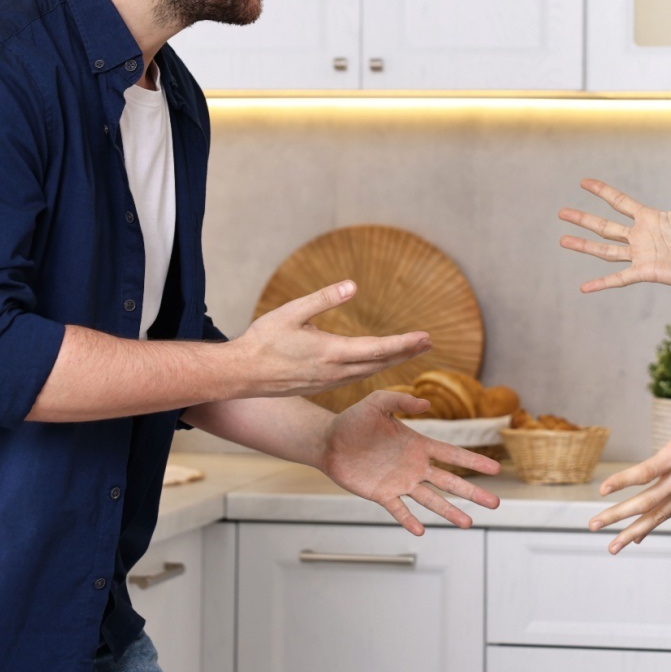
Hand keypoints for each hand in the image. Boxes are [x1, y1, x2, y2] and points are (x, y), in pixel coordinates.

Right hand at [233, 281, 431, 398]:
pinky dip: (372, 368)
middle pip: (380, 363)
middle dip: (406, 352)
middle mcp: (335, 372)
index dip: (405, 344)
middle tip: (428, 343)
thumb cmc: (263, 340)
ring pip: (368, 372)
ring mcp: (328, 382)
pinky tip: (376, 362)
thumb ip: (324, 299)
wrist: (241, 374)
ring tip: (410, 351)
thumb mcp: (292, 312)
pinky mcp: (320, 386)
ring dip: (391, 361)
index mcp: (331, 353)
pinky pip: (355, 377)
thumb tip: (353, 286)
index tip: (426, 338)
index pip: (378, 349)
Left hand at [319, 389, 500, 533]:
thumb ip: (401, 399)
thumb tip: (427, 404)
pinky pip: (399, 510)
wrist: (330, 441)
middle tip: (495, 503)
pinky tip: (422, 531)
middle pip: (450, 482)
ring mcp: (400, 483)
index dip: (474, 461)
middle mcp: (415, 466)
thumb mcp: (378, 402)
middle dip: (472, 492)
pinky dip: (409, 520)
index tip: (496, 469)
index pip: (452, 454)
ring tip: (468, 523)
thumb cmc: (354, 419)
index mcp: (419, 445)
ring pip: (431, 500)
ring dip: (449, 511)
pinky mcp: (382, 495)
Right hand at [559, 147, 670, 302]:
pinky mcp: (646, 272)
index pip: (620, 202)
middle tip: (561, 212)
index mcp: (650, 218)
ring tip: (563, 240)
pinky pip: (618, 278)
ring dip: (583, 245)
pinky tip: (583, 288)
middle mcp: (641, 237)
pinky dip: (601, 283)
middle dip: (582, 218)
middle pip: (605, 226)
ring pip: (605, 250)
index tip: (583, 182)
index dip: (601, 191)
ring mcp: (641, 255)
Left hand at [587, 336, 670, 553]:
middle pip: (645, 503)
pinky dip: (649, 527)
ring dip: (630, 532)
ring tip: (609, 547)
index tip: (602, 491)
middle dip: (617, 516)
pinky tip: (633, 539)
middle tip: (591, 525)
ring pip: (655, 516)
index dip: (624, 481)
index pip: (648, 472)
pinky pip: (666, 515)